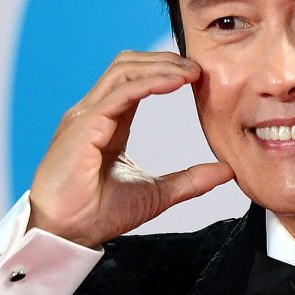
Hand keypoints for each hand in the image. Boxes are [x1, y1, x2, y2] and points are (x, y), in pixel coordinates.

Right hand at [27, 51, 233, 246]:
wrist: (68, 234)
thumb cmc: (98, 214)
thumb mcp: (158, 193)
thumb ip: (190, 180)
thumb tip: (226, 170)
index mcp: (108, 122)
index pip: (135, 80)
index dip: (165, 72)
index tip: (198, 77)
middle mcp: (94, 112)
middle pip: (127, 65)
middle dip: (164, 60)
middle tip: (198, 68)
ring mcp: (85, 116)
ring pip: (123, 71)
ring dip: (159, 66)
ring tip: (190, 72)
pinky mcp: (83, 126)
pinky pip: (120, 93)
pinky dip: (149, 83)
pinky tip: (174, 83)